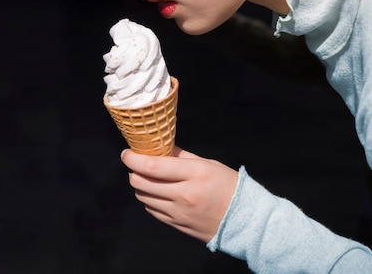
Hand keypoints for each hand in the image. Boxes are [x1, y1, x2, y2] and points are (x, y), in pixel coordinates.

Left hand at [121, 147, 237, 242]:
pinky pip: (152, 211)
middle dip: (133, 171)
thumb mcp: (209, 164)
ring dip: (140, 186)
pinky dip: (150, 200)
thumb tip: (160, 147)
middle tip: (135, 164)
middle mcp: (184, 194)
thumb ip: (182, 156)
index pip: (152, 166)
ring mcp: (179, 213)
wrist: (245, 220)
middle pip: (142, 183)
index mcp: (195, 174)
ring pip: (144, 198)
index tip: (126, 153)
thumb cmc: (229, 186)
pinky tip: (158, 193)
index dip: (133, 159)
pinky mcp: (178, 225)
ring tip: (148, 178)